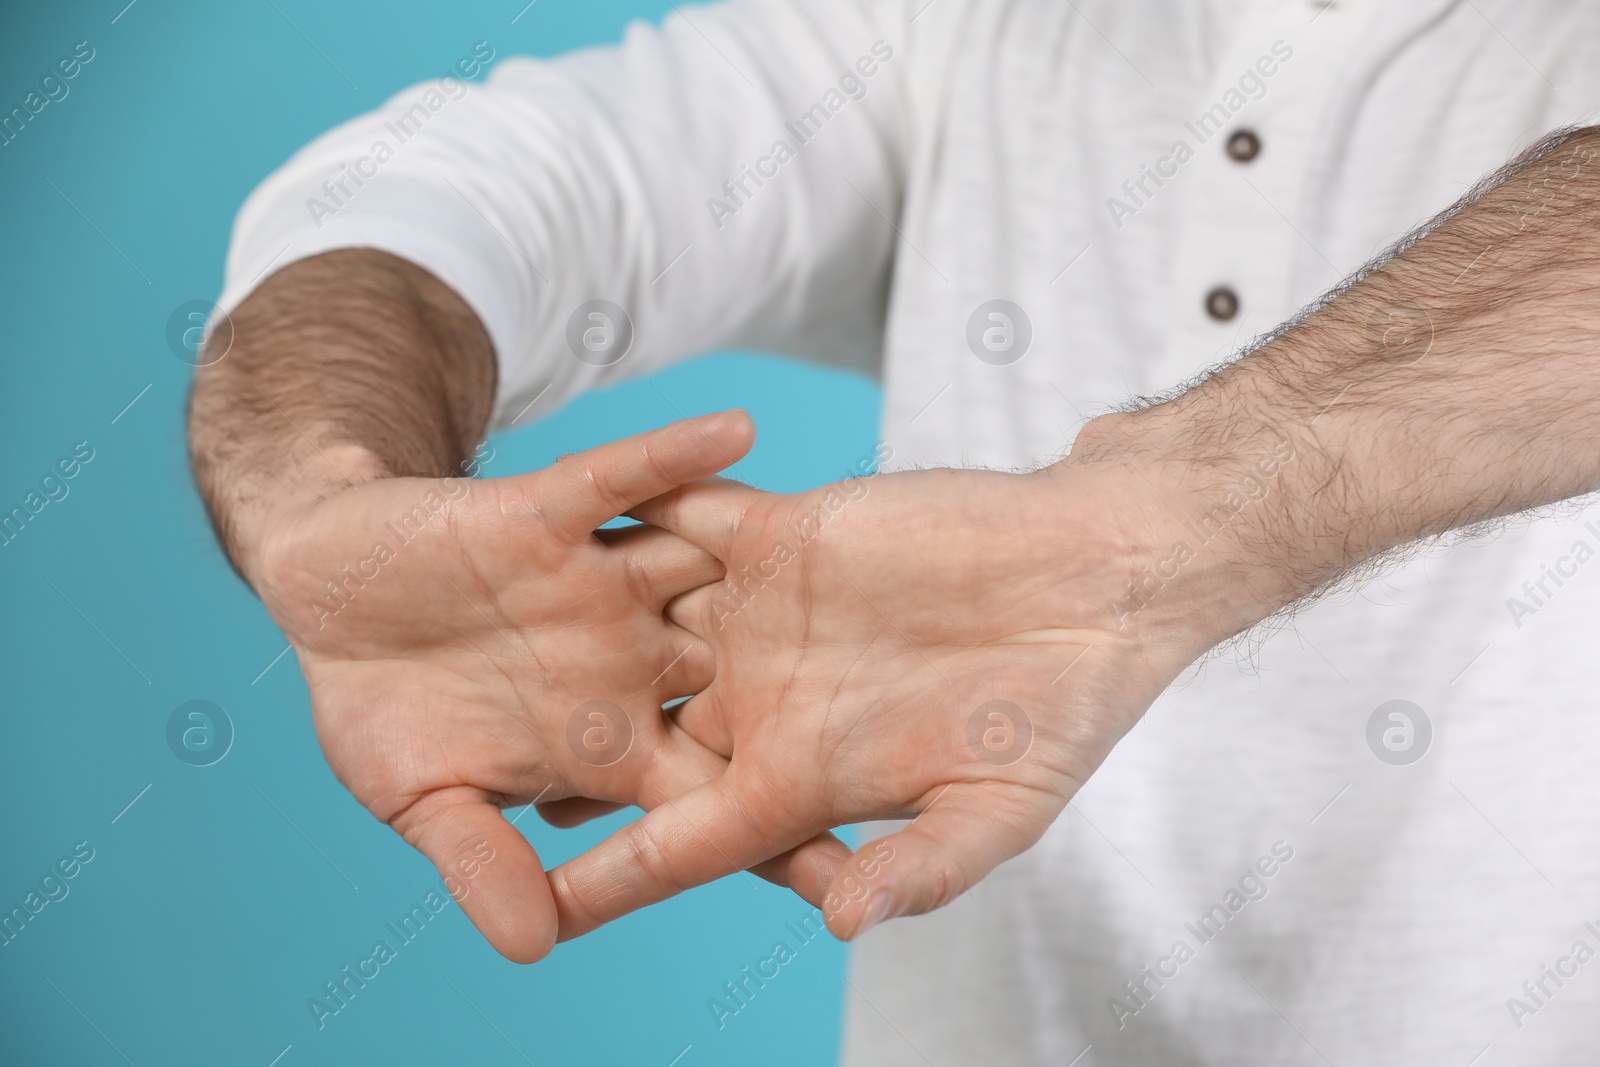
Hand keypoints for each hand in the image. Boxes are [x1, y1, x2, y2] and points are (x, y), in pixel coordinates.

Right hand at [249, 412, 847, 960]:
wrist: (327, 594)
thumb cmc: (385, 707)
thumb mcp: (425, 797)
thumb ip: (482, 860)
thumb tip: (533, 946)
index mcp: (612, 740)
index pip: (708, 791)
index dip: (773, 832)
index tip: (854, 871)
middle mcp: (629, 659)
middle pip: (741, 682)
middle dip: (818, 700)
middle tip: (914, 710)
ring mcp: (601, 584)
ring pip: (703, 573)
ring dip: (770, 565)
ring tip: (871, 548)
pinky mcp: (557, 514)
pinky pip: (628, 479)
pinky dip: (676, 456)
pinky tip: (740, 430)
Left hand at [548, 440, 1255, 941]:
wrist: (1100, 575)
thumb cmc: (1063, 704)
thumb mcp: (999, 806)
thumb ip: (919, 866)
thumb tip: (838, 925)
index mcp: (806, 775)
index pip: (688, 837)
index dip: (618, 877)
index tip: (544, 914)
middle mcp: (768, 698)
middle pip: (640, 737)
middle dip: (564, 758)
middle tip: (475, 778)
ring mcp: (767, 615)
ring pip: (641, 627)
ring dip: (566, 630)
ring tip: (478, 637)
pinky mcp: (784, 534)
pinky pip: (687, 517)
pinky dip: (630, 511)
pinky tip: (555, 511)